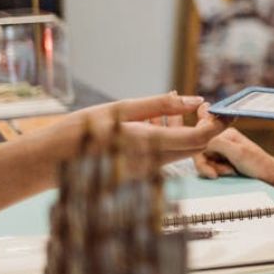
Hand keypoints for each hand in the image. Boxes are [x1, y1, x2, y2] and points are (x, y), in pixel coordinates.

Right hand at [46, 92, 226, 165]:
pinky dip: (169, 140)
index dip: (217, 124)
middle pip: (195, 147)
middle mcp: (152, 164)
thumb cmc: (81, 131)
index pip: (200, 139)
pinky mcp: (139, 174)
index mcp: (149, 144)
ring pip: (180, 151)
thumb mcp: (120, 109)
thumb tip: (194, 99)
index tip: (223, 108)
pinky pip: (165, 156)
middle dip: (205, 126)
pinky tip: (152, 125)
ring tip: (170, 113)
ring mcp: (146, 172)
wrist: (49, 162)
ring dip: (186, 132)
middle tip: (201, 105)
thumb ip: (160, 106)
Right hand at [193, 127, 273, 180]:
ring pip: (205, 162)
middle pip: (201, 154)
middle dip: (211, 166)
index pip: (200, 143)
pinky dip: (218, 173)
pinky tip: (230, 174)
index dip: (202, 158)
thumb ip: (216, 143)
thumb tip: (201, 140)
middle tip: (227, 172)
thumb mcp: (236, 152)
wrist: (271, 176)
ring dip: (216, 170)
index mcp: (225, 133)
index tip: (214, 171)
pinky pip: (211, 167)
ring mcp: (223, 151)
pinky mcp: (224, 161)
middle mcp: (223, 140)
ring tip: (231, 173)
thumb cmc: (258, 165)